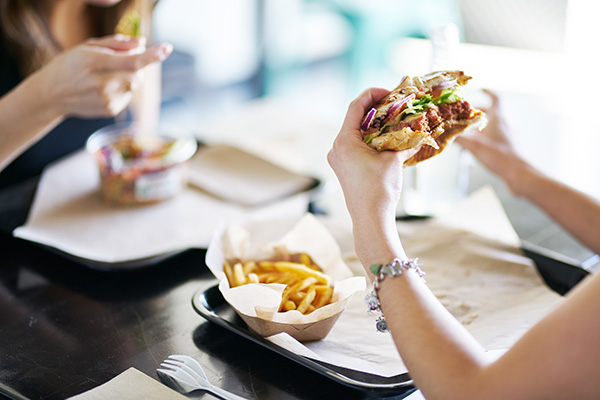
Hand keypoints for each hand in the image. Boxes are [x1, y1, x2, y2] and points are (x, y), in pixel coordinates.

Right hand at [35, 34, 171, 117]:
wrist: (51, 94)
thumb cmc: (70, 65)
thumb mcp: (87, 47)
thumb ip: (117, 44)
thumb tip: (142, 43)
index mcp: (94, 62)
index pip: (131, 61)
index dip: (151, 56)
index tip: (166, 48)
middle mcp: (101, 83)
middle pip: (137, 75)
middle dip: (136, 67)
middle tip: (120, 61)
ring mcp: (106, 100)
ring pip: (133, 85)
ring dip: (127, 78)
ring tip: (105, 76)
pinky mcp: (110, 110)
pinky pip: (127, 96)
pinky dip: (122, 89)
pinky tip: (103, 88)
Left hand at [328, 88, 418, 216]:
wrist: (371, 219)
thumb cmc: (379, 189)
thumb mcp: (394, 160)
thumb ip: (404, 141)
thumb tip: (420, 131)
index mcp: (344, 141)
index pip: (355, 106)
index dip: (372, 94)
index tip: (389, 92)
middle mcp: (336, 147)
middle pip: (354, 119)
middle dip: (376, 110)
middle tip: (395, 105)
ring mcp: (338, 159)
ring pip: (355, 133)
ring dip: (374, 125)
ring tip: (394, 121)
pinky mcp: (344, 168)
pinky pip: (355, 146)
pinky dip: (370, 139)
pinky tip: (387, 139)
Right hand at [455, 89, 528, 189]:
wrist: (519, 173)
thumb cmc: (500, 156)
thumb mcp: (475, 146)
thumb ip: (459, 138)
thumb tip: (445, 133)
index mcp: (499, 118)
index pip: (495, 99)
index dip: (488, 92)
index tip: (481, 89)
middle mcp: (507, 124)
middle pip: (492, 113)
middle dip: (479, 113)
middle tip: (467, 116)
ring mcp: (510, 135)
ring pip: (495, 125)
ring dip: (483, 126)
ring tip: (472, 133)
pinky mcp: (512, 147)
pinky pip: (498, 137)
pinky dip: (489, 137)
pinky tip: (481, 146)